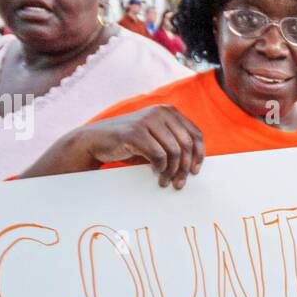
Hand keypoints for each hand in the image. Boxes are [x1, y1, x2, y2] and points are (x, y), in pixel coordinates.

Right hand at [80, 105, 204, 188]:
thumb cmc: (130, 144)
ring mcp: (148, 120)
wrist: (96, 140)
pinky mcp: (136, 132)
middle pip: (186, 144)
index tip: (195, 172)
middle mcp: (160, 112)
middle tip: (179, 184)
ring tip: (165, 182)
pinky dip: (160, 169)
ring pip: (174, 151)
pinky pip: (159, 155)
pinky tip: (155, 174)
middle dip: (185, 168)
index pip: (195, 134)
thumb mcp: (156, 140)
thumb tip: (195, 165)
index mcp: (169, 112)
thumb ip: (174, 144)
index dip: (199, 154)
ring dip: (172, 172)